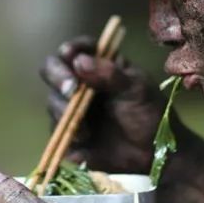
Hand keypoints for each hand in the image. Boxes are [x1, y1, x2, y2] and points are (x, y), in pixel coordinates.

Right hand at [40, 36, 177, 175]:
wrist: (151, 154)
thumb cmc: (148, 114)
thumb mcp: (137, 89)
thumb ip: (110, 74)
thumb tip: (79, 61)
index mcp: (99, 66)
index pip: (78, 49)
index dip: (71, 48)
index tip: (70, 53)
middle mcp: (81, 82)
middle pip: (52, 68)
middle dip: (57, 75)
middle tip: (70, 88)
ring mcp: (71, 106)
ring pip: (53, 98)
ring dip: (63, 107)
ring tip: (86, 124)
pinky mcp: (66, 130)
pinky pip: (56, 126)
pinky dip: (67, 129)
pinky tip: (84, 137)